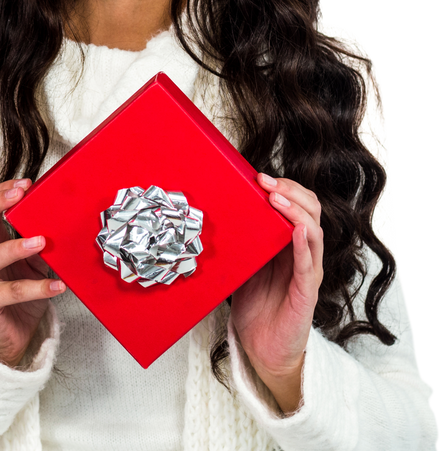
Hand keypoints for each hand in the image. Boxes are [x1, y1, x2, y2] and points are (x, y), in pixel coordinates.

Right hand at [0, 179, 65, 367]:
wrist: (10, 338)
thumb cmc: (18, 296)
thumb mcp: (32, 264)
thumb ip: (39, 244)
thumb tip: (61, 224)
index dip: (0, 191)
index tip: (25, 183)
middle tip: (20, 195)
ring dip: (16, 247)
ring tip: (41, 241)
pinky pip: (11, 292)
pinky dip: (36, 287)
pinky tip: (56, 285)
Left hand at [230, 172, 323, 412]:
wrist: (261, 347)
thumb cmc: (254, 305)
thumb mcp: (241, 264)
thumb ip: (237, 242)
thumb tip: (211, 214)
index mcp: (285, 244)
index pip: (295, 205)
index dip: (283, 188)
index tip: (258, 176)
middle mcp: (301, 253)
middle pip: (309, 211)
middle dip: (290, 192)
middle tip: (266, 182)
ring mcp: (307, 272)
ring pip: (314, 232)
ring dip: (296, 211)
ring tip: (277, 199)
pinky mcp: (306, 293)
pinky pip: (309, 265)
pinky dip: (305, 246)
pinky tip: (298, 232)